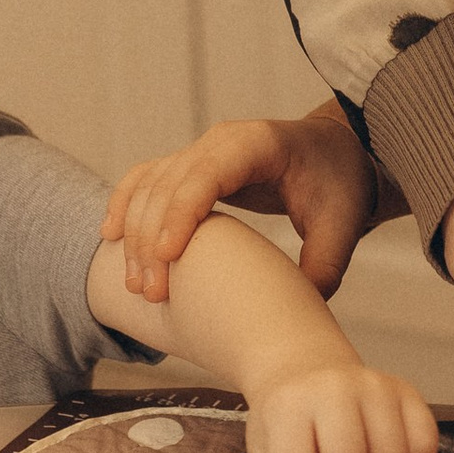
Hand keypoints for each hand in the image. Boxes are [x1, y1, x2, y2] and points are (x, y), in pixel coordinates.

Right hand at [102, 104, 372, 305]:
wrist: (335, 154)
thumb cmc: (340, 183)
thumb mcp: (343, 224)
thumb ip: (323, 267)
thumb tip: (296, 311)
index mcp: (257, 144)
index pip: (207, 174)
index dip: (183, 213)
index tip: (169, 256)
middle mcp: (220, 141)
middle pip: (169, 184)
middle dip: (153, 239)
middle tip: (152, 293)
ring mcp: (200, 151)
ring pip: (149, 185)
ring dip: (135, 233)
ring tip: (137, 285)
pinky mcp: (189, 167)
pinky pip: (146, 180)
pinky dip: (125, 205)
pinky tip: (110, 237)